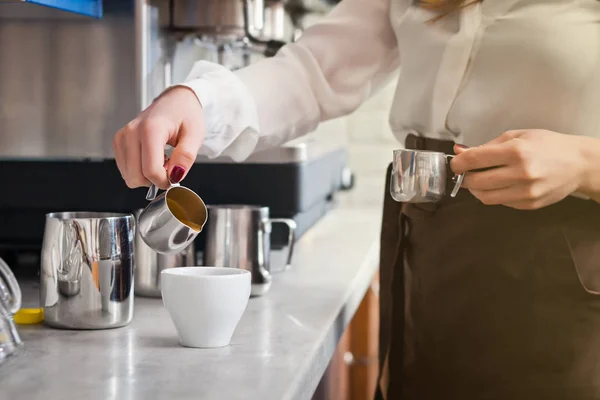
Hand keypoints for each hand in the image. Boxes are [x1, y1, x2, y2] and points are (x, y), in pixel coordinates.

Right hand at [113, 87, 204, 188]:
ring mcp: (122, 137)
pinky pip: (126, 170)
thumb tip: (176, 176)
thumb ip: (186, 157)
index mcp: (151, 129)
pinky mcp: (118, 142)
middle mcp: (131, 132)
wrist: (176, 100)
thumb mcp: (195, 134)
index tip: (177, 175)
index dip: (165, 181)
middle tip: (170, 165)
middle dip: (156, 179)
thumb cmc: (186, 115)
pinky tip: (152, 157)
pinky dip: (140, 170)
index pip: (151, 170)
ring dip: (147, 175)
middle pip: (136, 177)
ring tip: (162, 159)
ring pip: (129, 176)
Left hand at [450, 130, 585, 209]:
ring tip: (478, 180)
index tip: (455, 163)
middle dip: (464, 177)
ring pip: (485, 197)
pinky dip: (492, 195)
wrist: (579, 164)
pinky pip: (500, 203)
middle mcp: (520, 173)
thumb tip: (459, 151)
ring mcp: (525, 192)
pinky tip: (497, 185)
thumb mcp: (517, 136)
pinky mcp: (528, 205)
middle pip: (476, 182)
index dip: (458, 163)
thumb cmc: (547, 144)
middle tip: (464, 173)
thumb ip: (487, 145)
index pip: (475, 160)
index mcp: (516, 151)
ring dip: (475, 189)